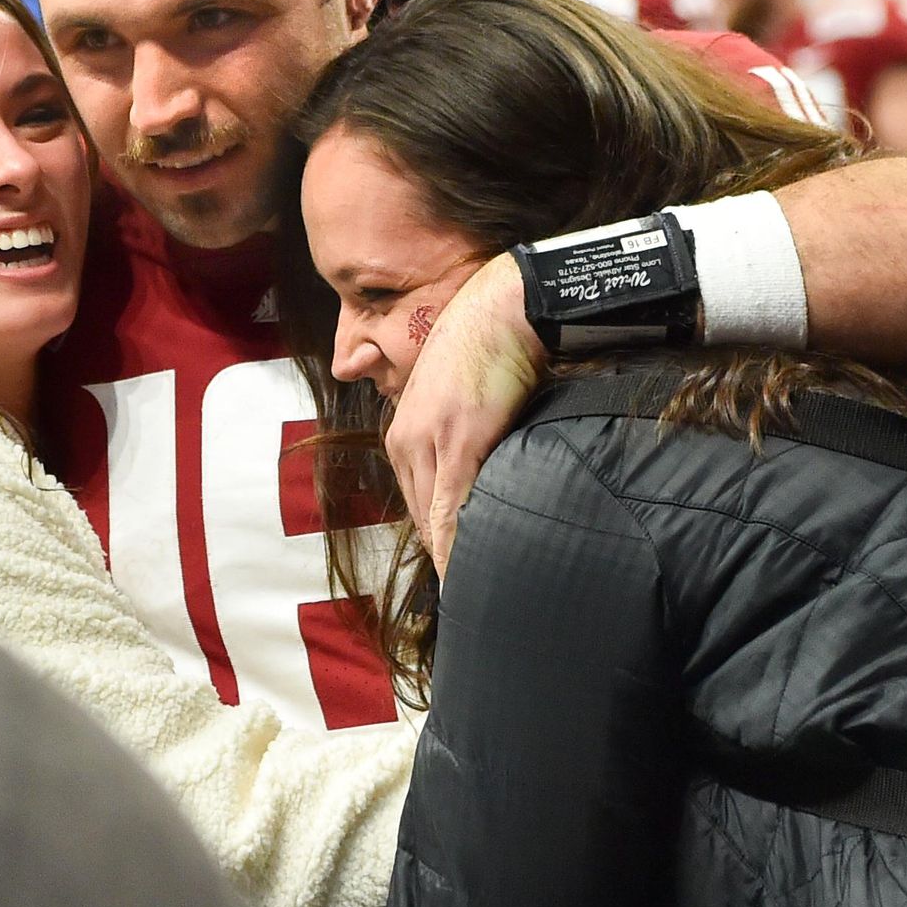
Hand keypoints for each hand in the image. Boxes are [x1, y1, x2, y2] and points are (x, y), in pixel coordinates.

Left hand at [384, 255, 544, 575]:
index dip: (433, 541)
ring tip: (466, 594)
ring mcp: (430, 443)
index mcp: (404, 437)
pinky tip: (460, 569)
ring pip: (432, 517)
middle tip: (460, 596)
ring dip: (447, 557)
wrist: (502, 310)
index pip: (416, 503)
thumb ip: (459, 441)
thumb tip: (478, 475)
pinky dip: (453, 541)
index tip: (447, 575)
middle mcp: (407, 443)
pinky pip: (450, 505)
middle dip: (439, 556)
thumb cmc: (487, 351)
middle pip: (420, 517)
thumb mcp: (459, 401)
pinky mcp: (458, 442)